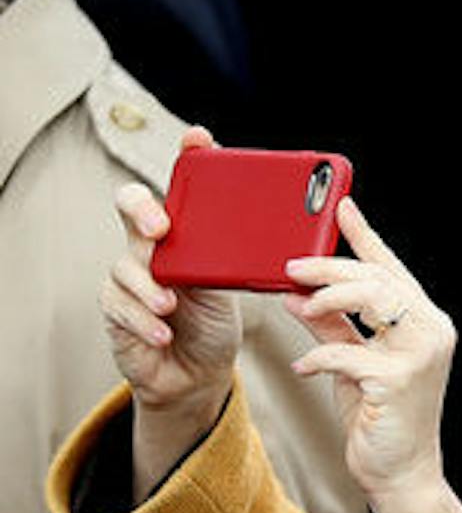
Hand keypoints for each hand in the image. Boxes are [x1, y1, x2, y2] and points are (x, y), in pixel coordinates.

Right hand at [102, 127, 242, 422]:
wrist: (195, 374)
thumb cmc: (214, 324)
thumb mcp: (235, 291)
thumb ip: (247, 265)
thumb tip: (295, 247)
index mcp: (185, 234)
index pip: (180, 185)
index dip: (187, 158)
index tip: (199, 138)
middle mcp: (151, 246)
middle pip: (132, 206)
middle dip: (143, 209)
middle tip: (162, 227)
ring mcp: (129, 275)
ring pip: (126, 264)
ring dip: (149, 285)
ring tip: (169, 304)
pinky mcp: (116, 308)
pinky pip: (121, 306)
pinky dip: (145, 320)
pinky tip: (163, 332)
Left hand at [285, 198, 458, 504]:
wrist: (401, 473)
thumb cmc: (380, 417)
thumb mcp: (351, 362)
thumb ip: (329, 325)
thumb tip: (294, 292)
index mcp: (424, 322)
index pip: (392, 268)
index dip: (365, 235)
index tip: (340, 205)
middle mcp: (431, 332)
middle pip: (378, 278)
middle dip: (329, 268)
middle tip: (290, 267)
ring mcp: (419, 356)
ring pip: (372, 301)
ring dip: (327, 298)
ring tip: (298, 305)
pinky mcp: (397, 382)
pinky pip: (347, 352)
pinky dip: (318, 356)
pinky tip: (303, 366)